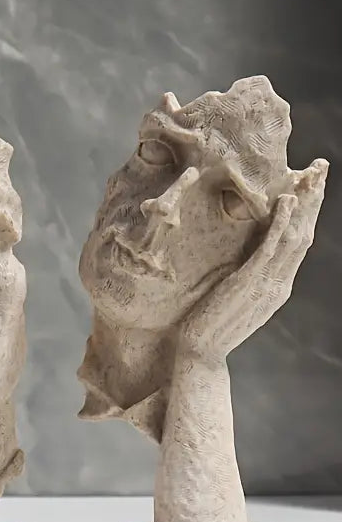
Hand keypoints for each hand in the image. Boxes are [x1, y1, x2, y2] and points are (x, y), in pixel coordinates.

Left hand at [179, 159, 326, 360]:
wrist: (199, 353)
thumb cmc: (209, 324)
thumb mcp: (234, 295)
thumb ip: (247, 275)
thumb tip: (247, 254)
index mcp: (276, 284)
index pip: (298, 241)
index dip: (307, 211)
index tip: (311, 184)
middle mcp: (279, 283)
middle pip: (304, 234)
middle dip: (314, 199)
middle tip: (321, 168)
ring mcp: (267, 284)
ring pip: (294, 237)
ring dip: (304, 204)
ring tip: (310, 174)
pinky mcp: (249, 284)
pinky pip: (269, 249)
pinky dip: (280, 223)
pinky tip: (285, 201)